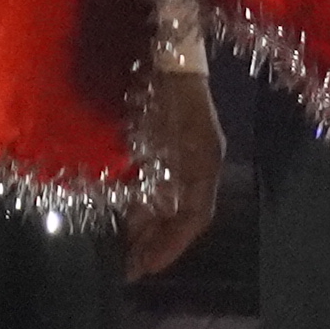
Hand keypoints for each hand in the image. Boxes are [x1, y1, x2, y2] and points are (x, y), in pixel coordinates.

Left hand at [127, 67, 226, 277]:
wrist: (165, 58)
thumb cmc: (173, 95)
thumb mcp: (182, 138)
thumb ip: (174, 170)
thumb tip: (165, 219)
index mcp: (204, 167)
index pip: (194, 218)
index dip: (172, 244)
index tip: (147, 267)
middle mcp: (194, 170)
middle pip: (178, 218)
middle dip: (156, 244)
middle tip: (130, 269)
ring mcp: (176, 162)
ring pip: (163, 207)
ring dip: (146, 231)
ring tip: (125, 255)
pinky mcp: (157, 153)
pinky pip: (151, 191)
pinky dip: (139, 209)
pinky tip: (125, 222)